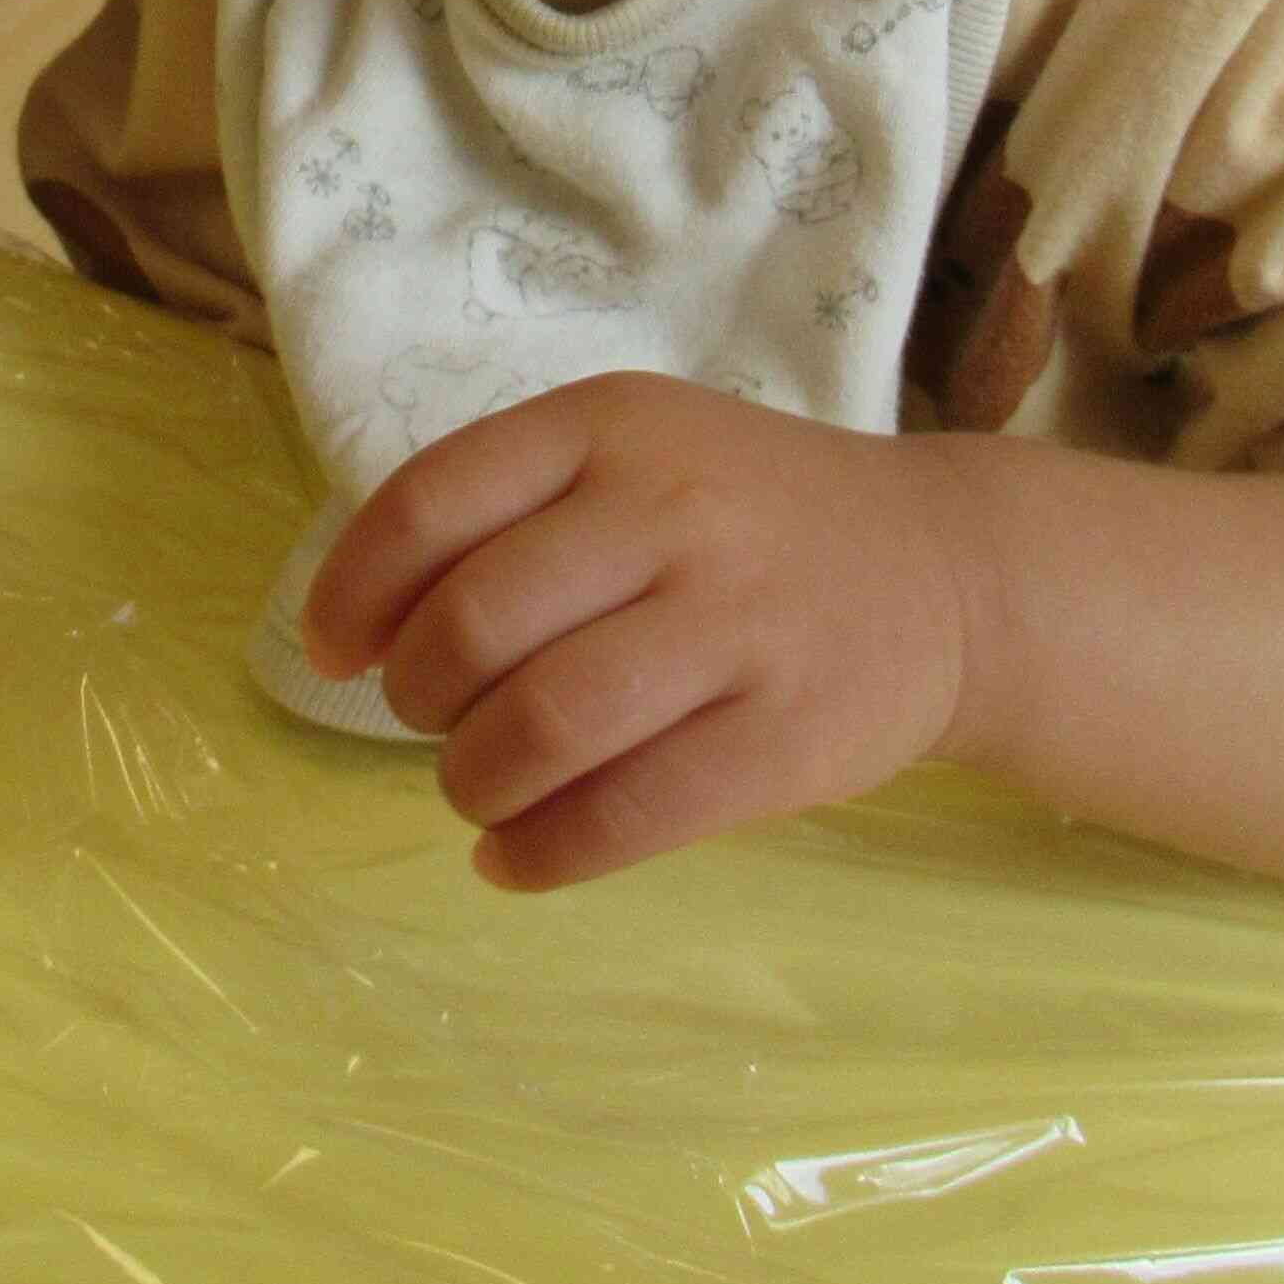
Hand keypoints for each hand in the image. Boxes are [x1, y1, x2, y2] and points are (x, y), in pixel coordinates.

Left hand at [295, 372, 985, 891]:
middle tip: (437, 722)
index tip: (336, 652)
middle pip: (473, 625)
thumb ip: (513, 509)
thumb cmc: (751, 519)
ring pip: (540, 726)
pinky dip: (538, 853)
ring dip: (470, 781)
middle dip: (420, 697)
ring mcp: (736, 624)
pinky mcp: (783, 738)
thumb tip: (360, 627)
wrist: (947, 572)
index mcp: (612, 426)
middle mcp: (671, 510)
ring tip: (477, 791)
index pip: (430, 502)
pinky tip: (514, 858)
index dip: (354, 591)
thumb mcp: (641, 453)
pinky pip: (624, 814)